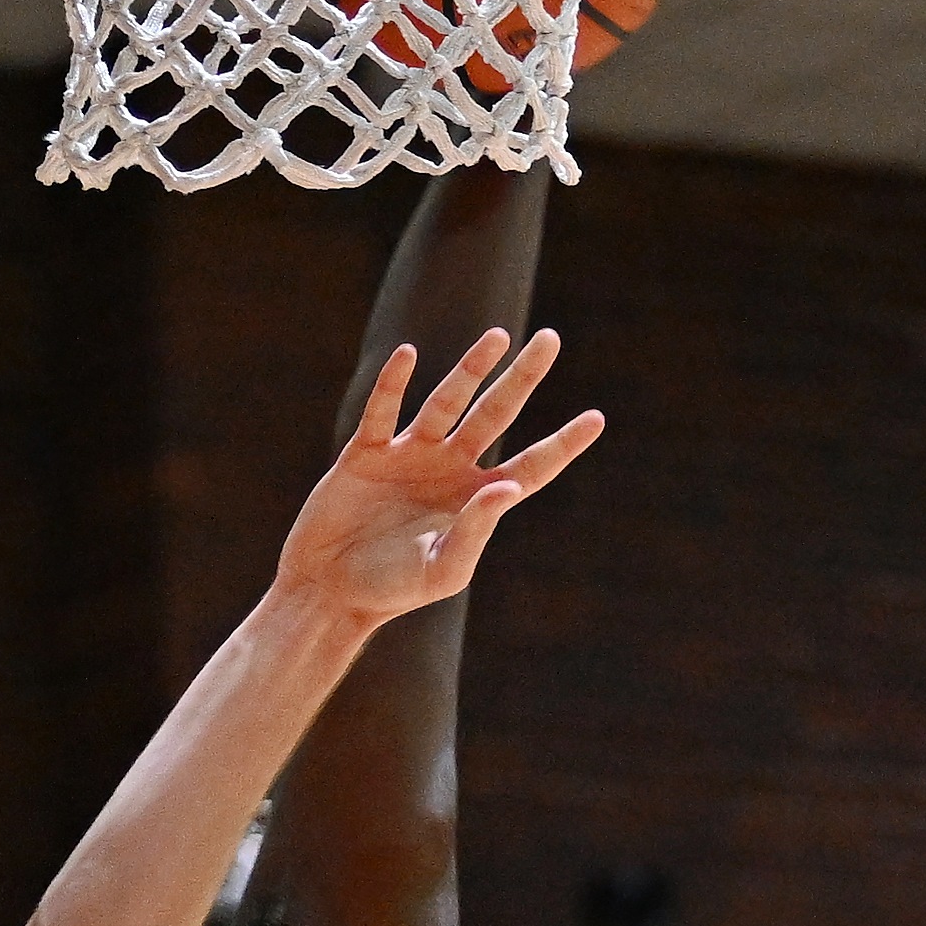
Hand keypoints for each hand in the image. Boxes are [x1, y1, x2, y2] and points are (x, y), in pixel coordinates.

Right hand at [273, 330, 598, 625]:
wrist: (329, 590)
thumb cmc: (391, 590)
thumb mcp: (443, 570)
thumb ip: (477, 528)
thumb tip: (509, 485)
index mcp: (476, 501)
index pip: (532, 465)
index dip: (564, 443)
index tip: (597, 418)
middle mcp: (449, 471)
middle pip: (496, 414)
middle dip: (522, 378)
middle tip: (550, 338)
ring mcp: (410, 457)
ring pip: (448, 401)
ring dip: (472, 368)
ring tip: (498, 336)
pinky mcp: (367, 453)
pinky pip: (384, 410)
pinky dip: (394, 383)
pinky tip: (408, 355)